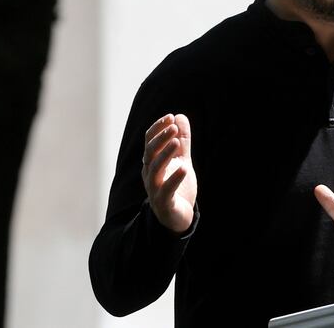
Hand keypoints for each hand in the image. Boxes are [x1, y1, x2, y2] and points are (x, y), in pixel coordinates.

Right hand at [141, 113, 197, 232]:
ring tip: (176, 143)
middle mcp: (150, 174)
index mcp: (152, 163)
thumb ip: (182, 141)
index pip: (149, 142)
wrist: (178, 217)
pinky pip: (166, 190)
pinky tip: (184, 168)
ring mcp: (154, 189)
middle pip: (150, 153)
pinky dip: (174, 179)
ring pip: (155, 169)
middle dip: (160, 139)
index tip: (171, 117)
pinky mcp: (163, 203)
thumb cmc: (177, 186)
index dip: (158, 129)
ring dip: (165, 154)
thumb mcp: (182, 160)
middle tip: (173, 127)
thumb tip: (180, 117)